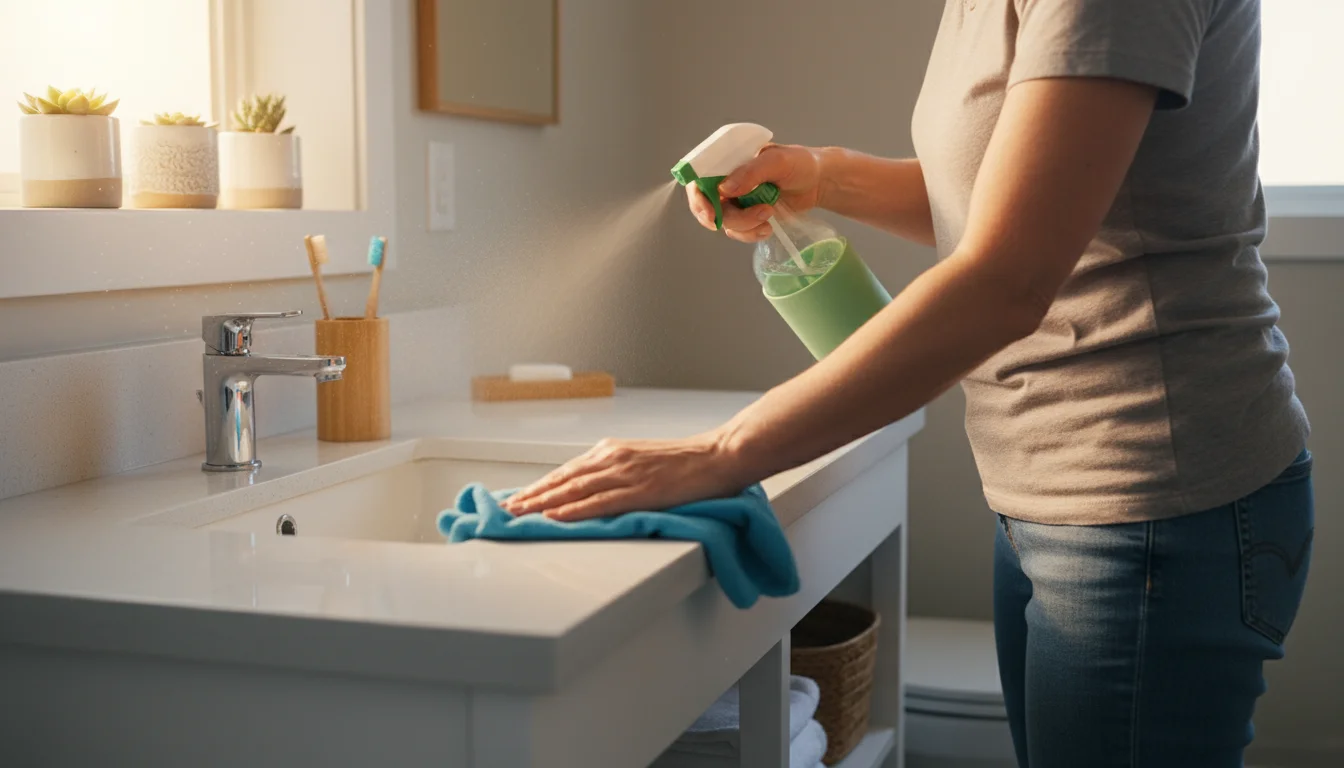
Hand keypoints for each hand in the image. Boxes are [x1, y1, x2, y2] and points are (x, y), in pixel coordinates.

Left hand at [501, 432, 756, 521]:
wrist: (718, 455)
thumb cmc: (688, 461)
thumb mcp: (644, 459)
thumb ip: (619, 469)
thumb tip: (595, 486)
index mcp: (613, 450)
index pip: (568, 470)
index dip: (541, 485)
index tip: (520, 496)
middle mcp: (612, 457)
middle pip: (563, 479)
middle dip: (533, 494)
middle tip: (508, 508)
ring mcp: (624, 473)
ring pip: (574, 490)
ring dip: (543, 503)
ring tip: (520, 514)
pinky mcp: (639, 490)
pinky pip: (599, 502)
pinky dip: (573, 511)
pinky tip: (555, 517)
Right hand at [687, 144, 822, 243]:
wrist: (818, 182)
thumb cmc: (799, 163)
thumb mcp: (777, 161)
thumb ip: (751, 173)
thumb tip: (724, 189)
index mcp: (729, 160)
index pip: (699, 176)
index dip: (697, 196)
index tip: (710, 213)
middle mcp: (727, 180)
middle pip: (707, 204)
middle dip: (723, 217)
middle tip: (743, 220)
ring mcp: (737, 200)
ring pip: (724, 221)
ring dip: (744, 224)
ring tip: (769, 213)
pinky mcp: (747, 216)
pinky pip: (738, 232)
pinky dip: (751, 233)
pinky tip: (768, 228)